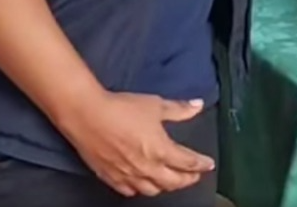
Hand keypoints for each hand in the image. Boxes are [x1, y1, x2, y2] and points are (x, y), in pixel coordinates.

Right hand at [57, 92, 213, 197]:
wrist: (87, 115)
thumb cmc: (122, 108)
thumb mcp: (155, 105)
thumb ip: (179, 109)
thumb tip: (198, 105)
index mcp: (161, 150)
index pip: (188, 162)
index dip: (201, 164)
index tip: (209, 164)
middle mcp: (147, 168)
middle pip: (173, 182)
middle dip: (187, 179)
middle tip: (194, 175)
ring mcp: (128, 175)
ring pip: (153, 190)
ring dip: (165, 186)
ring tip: (171, 179)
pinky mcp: (111, 178)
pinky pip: (130, 191)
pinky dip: (141, 189)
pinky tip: (143, 183)